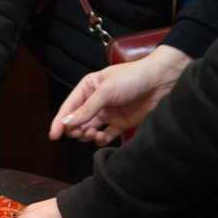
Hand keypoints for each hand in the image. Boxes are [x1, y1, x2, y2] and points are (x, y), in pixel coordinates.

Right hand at [49, 45, 191, 145]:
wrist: (163, 80)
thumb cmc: (133, 78)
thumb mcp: (106, 91)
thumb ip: (86, 109)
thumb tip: (66, 124)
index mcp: (88, 88)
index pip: (69, 107)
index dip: (59, 122)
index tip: (53, 135)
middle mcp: (95, 101)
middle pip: (77, 121)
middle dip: (75, 129)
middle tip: (81, 132)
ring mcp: (108, 113)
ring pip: (89, 130)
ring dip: (87, 135)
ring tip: (93, 133)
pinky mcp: (121, 123)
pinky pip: (105, 135)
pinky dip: (101, 139)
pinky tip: (103, 137)